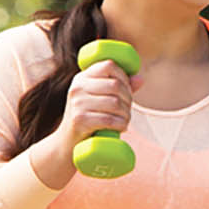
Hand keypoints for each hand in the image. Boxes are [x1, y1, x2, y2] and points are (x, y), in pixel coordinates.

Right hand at [27, 61, 141, 188]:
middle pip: (115, 85)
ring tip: (125, 120)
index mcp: (82, 77)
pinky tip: (121, 127)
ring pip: (115, 103)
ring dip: (126, 113)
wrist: (67, 142)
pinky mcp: (79, 120)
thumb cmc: (89, 117)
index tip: (126, 90)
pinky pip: (109, 119)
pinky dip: (120, 124)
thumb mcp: (100, 98)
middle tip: (127, 109)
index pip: (109, 65)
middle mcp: (78, 87)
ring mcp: (77, 103)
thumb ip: (120, 86)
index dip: (124, 77)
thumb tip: (140, 78)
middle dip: (128, 98)